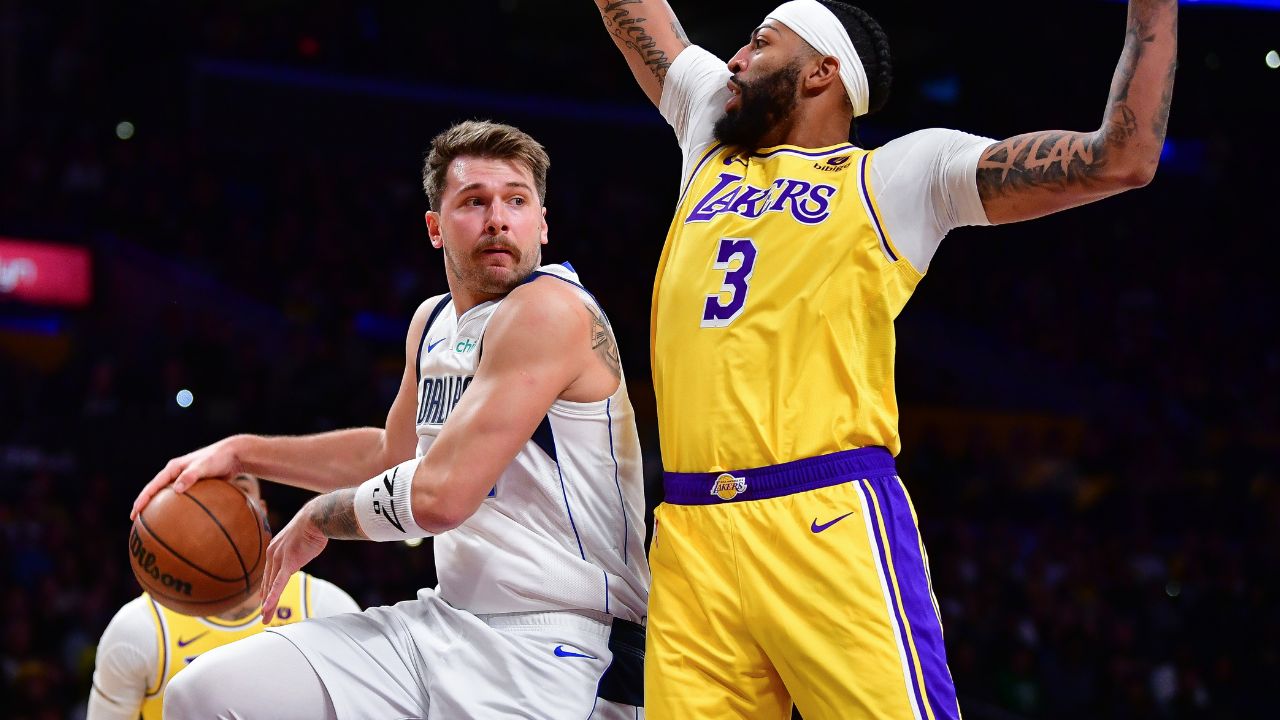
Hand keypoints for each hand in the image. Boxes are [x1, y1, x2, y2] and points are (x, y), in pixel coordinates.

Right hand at [130, 436, 248, 519]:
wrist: (234, 455)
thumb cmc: (219, 458)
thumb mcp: (204, 466)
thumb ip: (191, 476)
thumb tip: (176, 490)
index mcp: (172, 468)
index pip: (152, 486)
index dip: (142, 500)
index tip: (134, 513)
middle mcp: (175, 473)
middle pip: (155, 491)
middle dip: (144, 505)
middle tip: (136, 521)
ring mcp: (183, 479)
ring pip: (167, 496)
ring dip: (159, 508)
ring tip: (153, 524)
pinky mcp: (193, 485)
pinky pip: (182, 499)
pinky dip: (177, 508)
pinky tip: (180, 521)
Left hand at [260, 501, 328, 624]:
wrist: (315, 518)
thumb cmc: (312, 526)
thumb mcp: (299, 541)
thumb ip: (295, 551)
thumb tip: (300, 555)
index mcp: (274, 549)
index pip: (268, 574)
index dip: (266, 589)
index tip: (263, 600)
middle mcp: (273, 554)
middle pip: (267, 583)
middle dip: (265, 601)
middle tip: (263, 615)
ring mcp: (279, 559)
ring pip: (271, 586)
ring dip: (268, 604)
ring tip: (265, 618)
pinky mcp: (288, 563)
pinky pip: (279, 584)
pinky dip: (273, 596)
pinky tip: (268, 607)